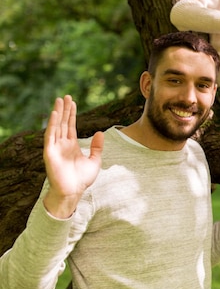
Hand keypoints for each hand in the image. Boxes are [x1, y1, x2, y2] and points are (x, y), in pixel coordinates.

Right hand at [43, 95, 103, 218]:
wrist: (73, 192)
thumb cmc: (82, 179)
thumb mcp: (94, 160)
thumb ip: (97, 147)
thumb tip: (101, 132)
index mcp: (71, 146)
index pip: (70, 126)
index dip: (71, 114)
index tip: (72, 102)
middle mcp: (62, 145)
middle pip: (62, 123)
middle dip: (64, 109)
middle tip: (66, 96)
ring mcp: (55, 148)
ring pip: (56, 126)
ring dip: (57, 113)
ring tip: (59, 100)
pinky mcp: (49, 153)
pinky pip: (50, 136)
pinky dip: (52, 125)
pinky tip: (54, 114)